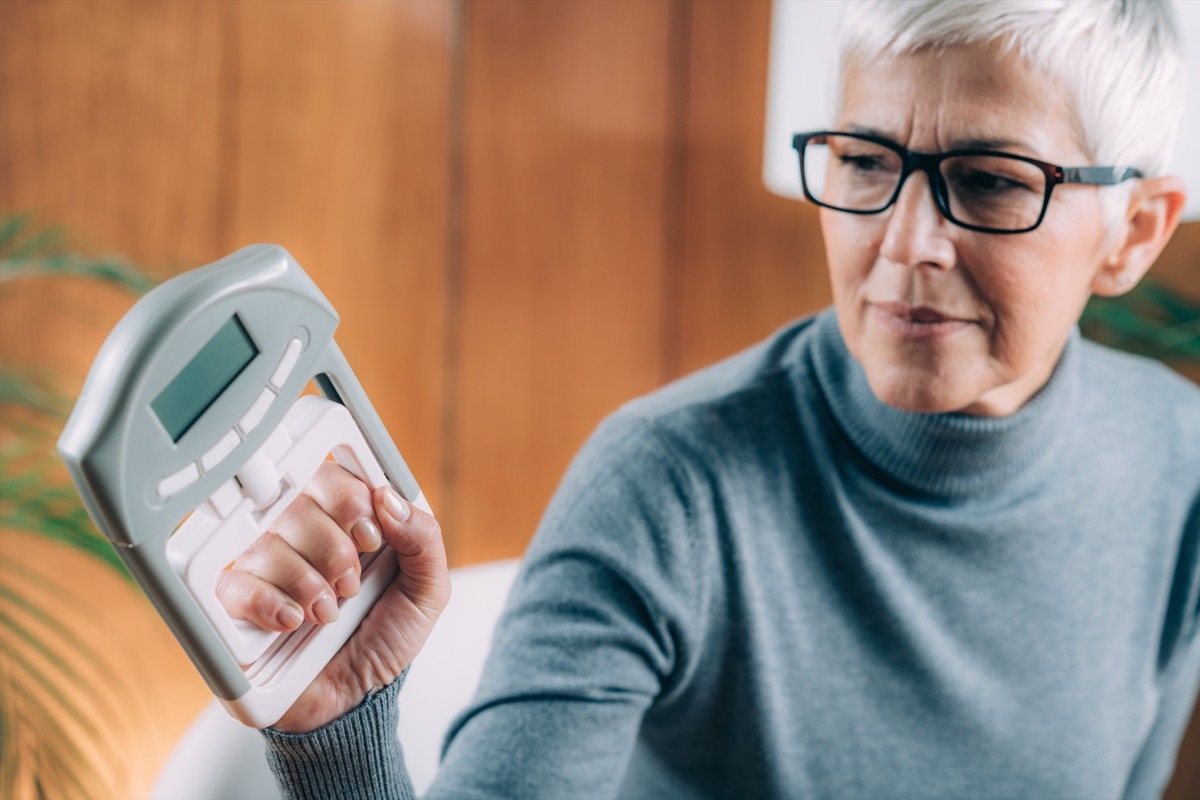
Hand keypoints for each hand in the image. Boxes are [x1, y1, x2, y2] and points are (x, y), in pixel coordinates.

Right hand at [215, 461, 450, 731]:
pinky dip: (268, 602)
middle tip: (349, 587)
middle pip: (297, 502)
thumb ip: (423, 539)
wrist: (354, 700)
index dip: (349, 499)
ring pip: (267, 541)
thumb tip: (389, 497)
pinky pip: (233, 582)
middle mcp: (300, 536)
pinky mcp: (235, 603)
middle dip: (334, 550)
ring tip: (326, 614)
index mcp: (344, 522)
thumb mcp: (426, 592)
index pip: (332, 476)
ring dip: (307, 583)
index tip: (370, 538)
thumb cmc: (385, 639)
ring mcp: (264, 567)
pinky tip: (292, 622)